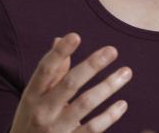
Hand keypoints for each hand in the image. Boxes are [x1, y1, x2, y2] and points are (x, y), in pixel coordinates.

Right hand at [10, 33, 132, 132]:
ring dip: (108, 86)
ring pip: (85, 104)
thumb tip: (59, 39)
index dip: (59, 53)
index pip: (45, 70)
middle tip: (112, 50)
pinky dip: (109, 116)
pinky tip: (122, 104)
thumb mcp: (34, 98)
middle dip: (92, 66)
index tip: (75, 36)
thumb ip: (51, 72)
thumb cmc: (33, 120)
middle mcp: (42, 112)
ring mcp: (56, 129)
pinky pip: (93, 128)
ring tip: (126, 72)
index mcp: (32, 96)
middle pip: (69, 84)